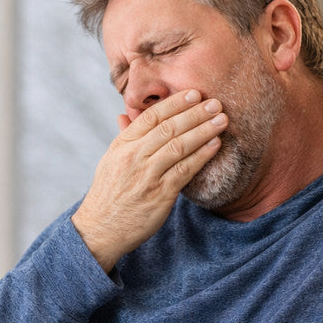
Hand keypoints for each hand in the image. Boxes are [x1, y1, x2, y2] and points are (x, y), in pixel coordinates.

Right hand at [72, 90, 227, 271]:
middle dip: (195, 113)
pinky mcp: (160, 195)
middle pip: (169, 128)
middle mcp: (134, 157)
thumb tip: (124, 114)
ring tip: (221, 120)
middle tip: (215, 102)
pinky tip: (215, 145)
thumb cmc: (108, 194)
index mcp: (122, 145)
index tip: (194, 94)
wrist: (101, 229)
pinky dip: (202, 156)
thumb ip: (124, 137)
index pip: (152, 116)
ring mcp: (147, 176)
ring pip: (179, 146)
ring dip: (203, 131)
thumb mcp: (111, 161)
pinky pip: (185, 171)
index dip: (175, 103)